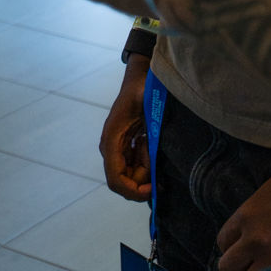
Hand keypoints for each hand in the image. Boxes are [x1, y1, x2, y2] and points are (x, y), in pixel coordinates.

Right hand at [100, 56, 151, 200]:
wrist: (138, 78)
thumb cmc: (141, 90)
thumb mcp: (146, 107)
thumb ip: (149, 133)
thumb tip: (153, 162)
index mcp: (111, 141)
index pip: (116, 180)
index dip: (134, 191)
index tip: (154, 188)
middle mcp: (110, 148)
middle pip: (125, 181)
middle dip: (144, 182)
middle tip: (159, 169)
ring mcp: (117, 148)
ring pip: (132, 175)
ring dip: (147, 171)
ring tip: (153, 148)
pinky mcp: (125, 147)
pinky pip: (135, 166)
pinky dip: (147, 164)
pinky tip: (150, 146)